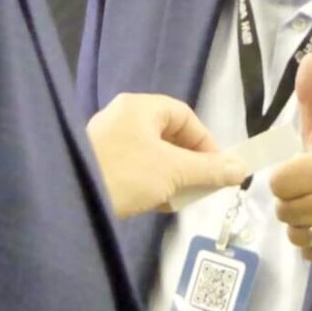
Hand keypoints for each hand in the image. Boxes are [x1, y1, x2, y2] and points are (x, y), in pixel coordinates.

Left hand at [87, 94, 244, 217]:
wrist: (70, 200)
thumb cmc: (126, 175)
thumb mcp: (174, 172)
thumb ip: (209, 169)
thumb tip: (242, 168)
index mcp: (139, 107)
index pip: (184, 116)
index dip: (206, 142)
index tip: (218, 169)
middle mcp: (122, 117)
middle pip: (168, 135)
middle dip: (189, 163)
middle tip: (201, 186)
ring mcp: (107, 140)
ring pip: (152, 154)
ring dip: (171, 176)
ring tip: (179, 198)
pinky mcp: (98, 163)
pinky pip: (134, 167)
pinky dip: (150, 182)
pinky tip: (156, 203)